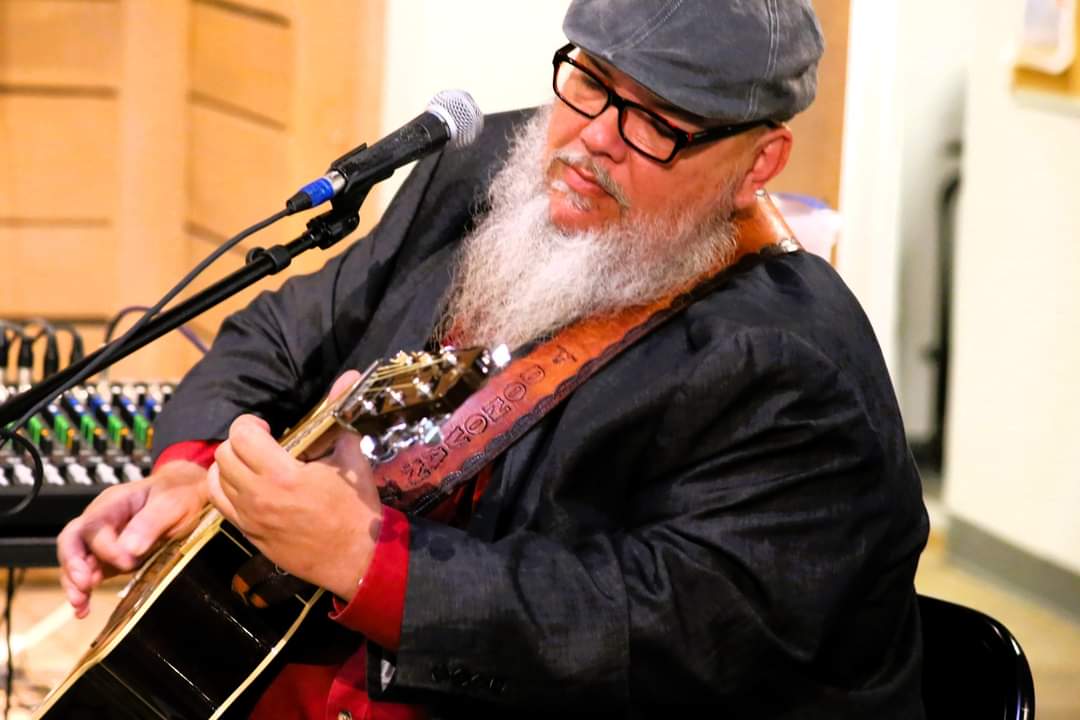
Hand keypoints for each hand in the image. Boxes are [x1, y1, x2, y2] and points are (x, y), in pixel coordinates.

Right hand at [57, 460, 209, 617]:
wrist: (190, 494)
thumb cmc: (179, 493)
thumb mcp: (170, 503)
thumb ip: (149, 523)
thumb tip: (129, 549)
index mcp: (113, 503)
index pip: (94, 527)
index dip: (105, 548)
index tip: (126, 562)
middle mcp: (102, 522)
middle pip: (72, 543)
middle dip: (73, 567)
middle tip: (84, 586)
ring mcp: (106, 541)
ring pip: (78, 562)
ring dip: (76, 585)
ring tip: (81, 605)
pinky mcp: (113, 558)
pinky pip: (92, 574)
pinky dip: (86, 592)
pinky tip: (84, 608)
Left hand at [207, 371, 383, 601]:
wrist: (357, 560)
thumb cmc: (356, 510)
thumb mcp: (351, 459)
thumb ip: (341, 416)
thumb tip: (350, 376)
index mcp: (283, 475)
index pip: (241, 436)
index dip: (250, 425)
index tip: (268, 430)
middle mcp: (259, 496)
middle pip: (223, 455)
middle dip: (240, 443)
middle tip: (262, 446)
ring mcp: (250, 518)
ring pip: (215, 480)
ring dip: (230, 466)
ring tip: (253, 467)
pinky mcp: (248, 534)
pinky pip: (219, 505)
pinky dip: (226, 490)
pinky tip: (248, 487)